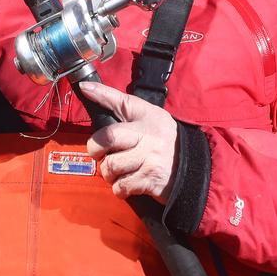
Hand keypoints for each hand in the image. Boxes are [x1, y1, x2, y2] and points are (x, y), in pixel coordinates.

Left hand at [81, 81, 178, 203]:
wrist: (193, 169)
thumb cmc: (164, 142)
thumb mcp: (151, 118)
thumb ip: (125, 109)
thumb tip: (91, 91)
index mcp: (148, 117)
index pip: (122, 101)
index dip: (101, 93)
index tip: (84, 87)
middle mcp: (148, 136)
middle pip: (108, 137)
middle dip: (95, 148)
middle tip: (99, 153)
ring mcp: (149, 159)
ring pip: (111, 166)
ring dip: (108, 173)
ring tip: (118, 170)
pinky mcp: (149, 180)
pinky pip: (120, 186)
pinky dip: (119, 188)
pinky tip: (127, 183)